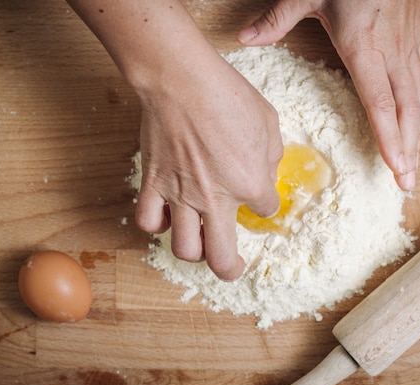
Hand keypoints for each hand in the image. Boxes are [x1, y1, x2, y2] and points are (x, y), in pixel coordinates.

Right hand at [135, 52, 282, 280]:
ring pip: (184, 249)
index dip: (265, 204)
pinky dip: (158, 224)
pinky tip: (168, 213)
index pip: (266, 211)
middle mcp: (215, 199)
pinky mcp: (153, 183)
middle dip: (230, 268)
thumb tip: (267, 172)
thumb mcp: (268, 121)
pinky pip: (148, 221)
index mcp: (250, 184)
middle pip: (220, 258)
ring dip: (194, 251)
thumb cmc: (226, 95)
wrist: (181, 80)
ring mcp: (181, 195)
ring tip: (199, 240)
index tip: (260, 196)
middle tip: (233, 265)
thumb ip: (272, 155)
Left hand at [238, 0, 419, 190]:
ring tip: (413, 165)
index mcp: (363, 45)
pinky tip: (419, 125)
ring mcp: (407, 44)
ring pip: (418, 97)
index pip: (380, 102)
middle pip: (405, 109)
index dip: (389, 138)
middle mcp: (391, 51)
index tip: (395, 168)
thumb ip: (277, 18)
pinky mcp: (414, 36)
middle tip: (406, 184)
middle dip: (407, 150)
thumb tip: (243, 38)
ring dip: (416, 135)